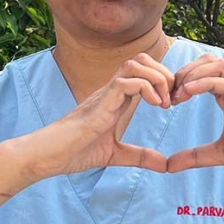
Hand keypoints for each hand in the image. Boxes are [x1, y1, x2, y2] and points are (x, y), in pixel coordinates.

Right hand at [24, 53, 172, 179]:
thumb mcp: (115, 154)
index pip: (144, 71)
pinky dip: (147, 88)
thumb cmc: (74, 151)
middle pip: (142, 59)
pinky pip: (126, 82)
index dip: (164, 80)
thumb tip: (164, 164)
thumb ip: (139, 156)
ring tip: (165, 103)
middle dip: (165, 74)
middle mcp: (112, 90)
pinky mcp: (100, 103)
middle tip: (173, 100)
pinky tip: (155, 106)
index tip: (174, 102)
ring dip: (157, 78)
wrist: (49, 156)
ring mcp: (106, 94)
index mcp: (117, 98)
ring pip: (136, 64)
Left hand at [167, 54, 223, 176]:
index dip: (180, 81)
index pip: (201, 74)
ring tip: (178, 92)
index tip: (165, 100)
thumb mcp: (222, 154)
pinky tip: (190, 91)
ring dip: (194, 74)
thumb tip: (168, 166)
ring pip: (219, 65)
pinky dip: (209, 82)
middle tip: (168, 94)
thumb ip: (196, 156)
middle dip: (184, 73)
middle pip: (207, 62)